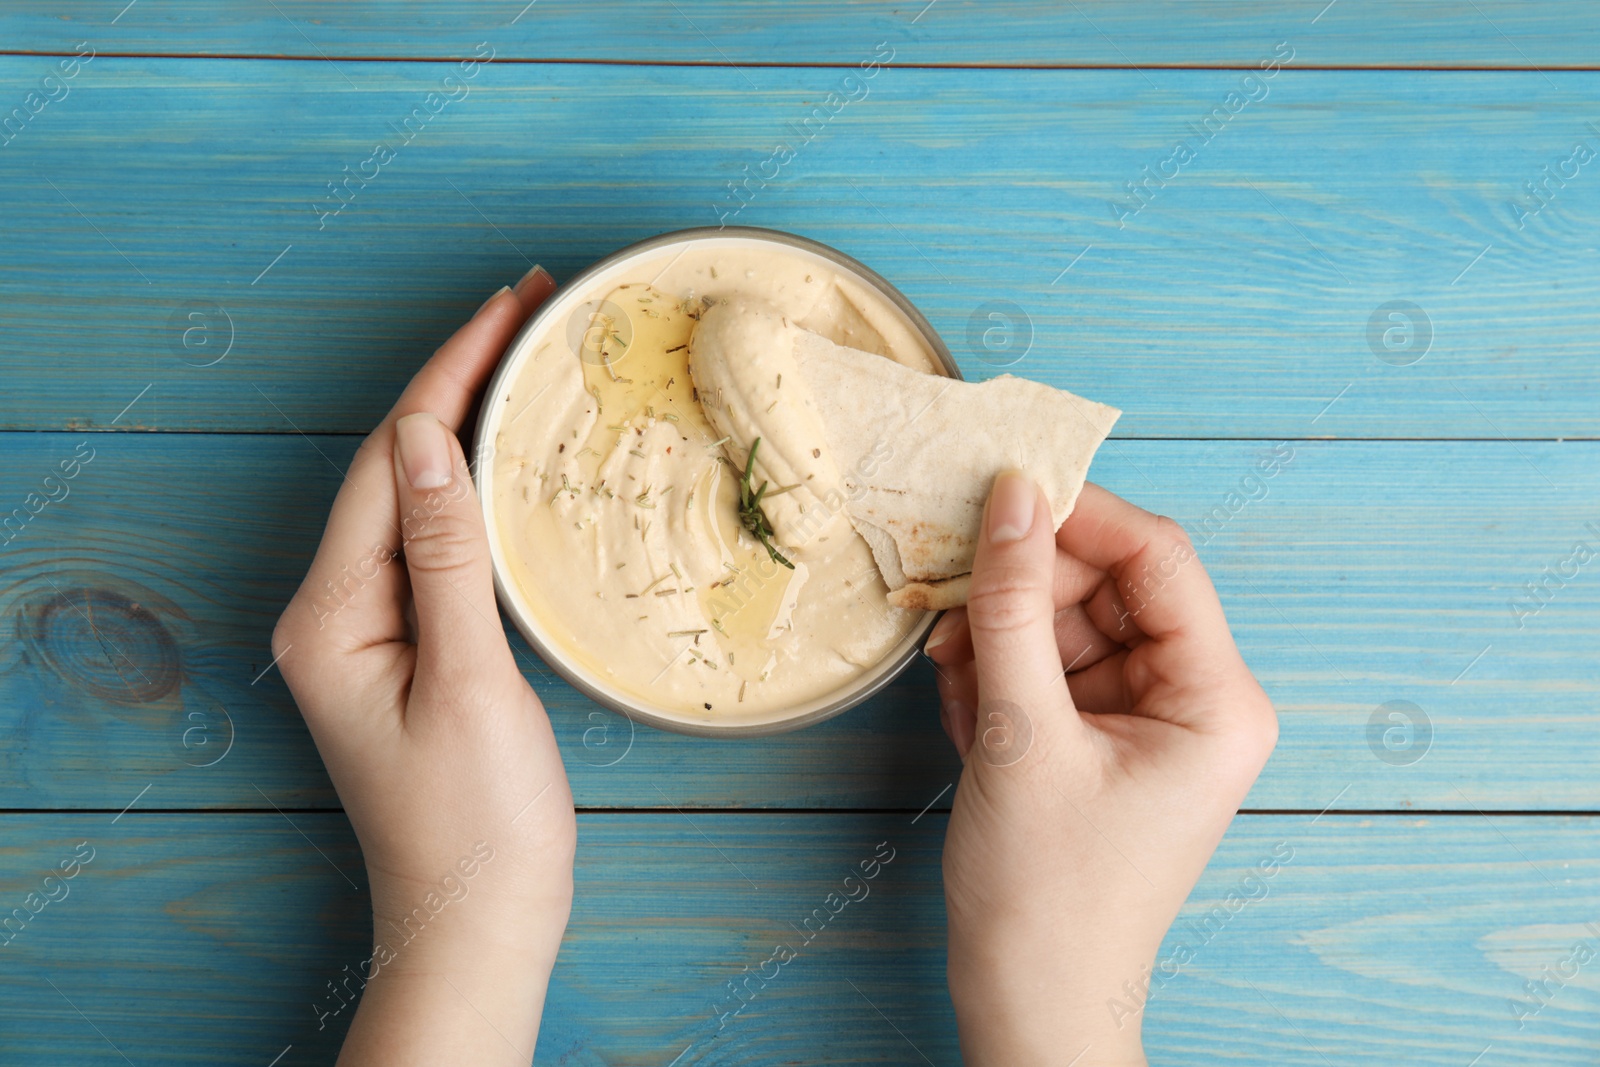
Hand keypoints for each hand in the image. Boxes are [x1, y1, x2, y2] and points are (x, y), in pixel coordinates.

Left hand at [272, 269, 576, 1065]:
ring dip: (465, 422)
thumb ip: (442, 555)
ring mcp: (368, 629)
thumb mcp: (466, 681)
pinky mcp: (406, 647)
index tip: (509, 305)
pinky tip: (508, 456)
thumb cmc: (477, 822)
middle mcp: (333, 610)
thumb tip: (420, 437)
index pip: (388, 459)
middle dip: (456, 379)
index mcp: (331, 612)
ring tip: (523, 357)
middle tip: (528, 307)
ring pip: (414, 497)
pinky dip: (472, 485)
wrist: (477, 922)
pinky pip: (434, 540)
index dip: (448, 372)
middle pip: (392, 465)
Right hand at [924, 474, 1276, 1064]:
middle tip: (950, 593)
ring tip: (948, 668)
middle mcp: (1196, 699)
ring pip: (1068, 623)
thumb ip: (1012, 606)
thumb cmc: (1046, 892)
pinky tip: (963, 706)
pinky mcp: (1102, 739)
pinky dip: (999, 671)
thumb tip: (1011, 496)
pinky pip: (1050, 667)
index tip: (998, 490)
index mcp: (1218, 699)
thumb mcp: (1020, 733)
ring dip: (999, 632)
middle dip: (1024, 585)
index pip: (1158, 559)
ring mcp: (1147, 719)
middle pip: (1108, 585)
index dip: (1079, 515)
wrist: (1030, 1000)